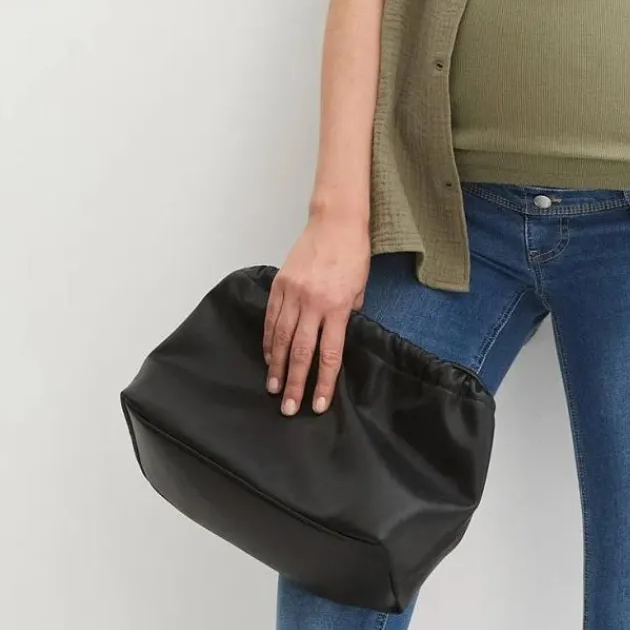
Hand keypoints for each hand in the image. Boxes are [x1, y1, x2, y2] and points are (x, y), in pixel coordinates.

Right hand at [263, 211, 370, 416]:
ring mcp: (293, 293)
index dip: (322, 382)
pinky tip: (269, 356)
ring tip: (274, 388)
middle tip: (289, 408)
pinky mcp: (280, 284)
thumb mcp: (360, 286)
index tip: (317, 404)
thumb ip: (349, 313)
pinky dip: (269, 340)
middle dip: (295, 383)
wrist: (335, 221)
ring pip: (282, 338)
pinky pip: (272, 318)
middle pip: (301, 352)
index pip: (329, 354)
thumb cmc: (353, 252)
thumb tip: (338, 333)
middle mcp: (313, 303)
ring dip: (277, 366)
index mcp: (338, 307)